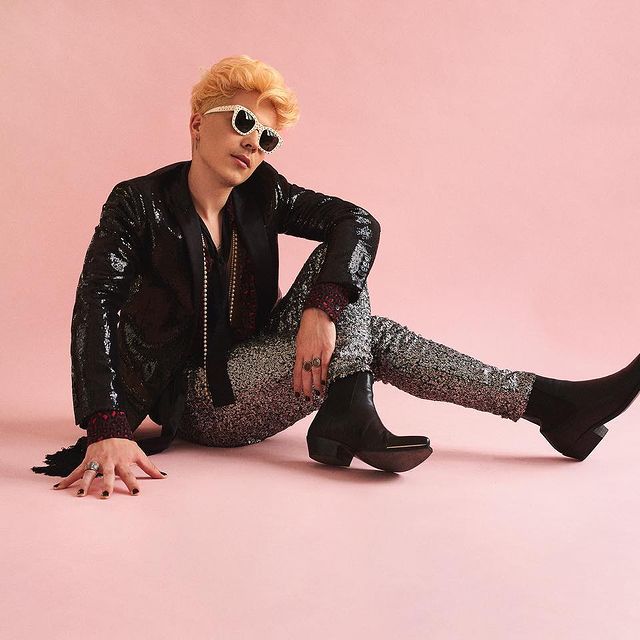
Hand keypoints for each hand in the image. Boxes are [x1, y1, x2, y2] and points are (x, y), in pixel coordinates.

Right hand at [52, 437, 166, 497]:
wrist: (109, 429)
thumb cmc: (125, 445)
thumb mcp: (139, 454)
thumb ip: (150, 467)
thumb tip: (164, 477)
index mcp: (123, 462)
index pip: (130, 474)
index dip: (133, 483)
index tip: (137, 493)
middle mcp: (109, 463)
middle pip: (108, 475)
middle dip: (106, 485)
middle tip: (105, 496)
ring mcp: (96, 462)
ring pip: (90, 473)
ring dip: (85, 484)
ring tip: (81, 495)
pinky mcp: (86, 461)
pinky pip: (76, 471)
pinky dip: (66, 480)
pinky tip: (57, 488)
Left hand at [294, 307, 335, 399]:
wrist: (317, 313)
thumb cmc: (309, 325)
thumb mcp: (300, 339)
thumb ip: (302, 352)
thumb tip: (302, 363)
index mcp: (299, 351)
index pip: (297, 371)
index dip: (297, 383)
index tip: (297, 393)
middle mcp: (306, 353)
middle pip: (305, 374)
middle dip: (306, 388)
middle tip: (307, 399)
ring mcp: (316, 351)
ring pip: (315, 372)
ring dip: (316, 385)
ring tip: (317, 395)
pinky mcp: (327, 348)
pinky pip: (325, 365)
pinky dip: (324, 375)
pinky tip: (324, 383)